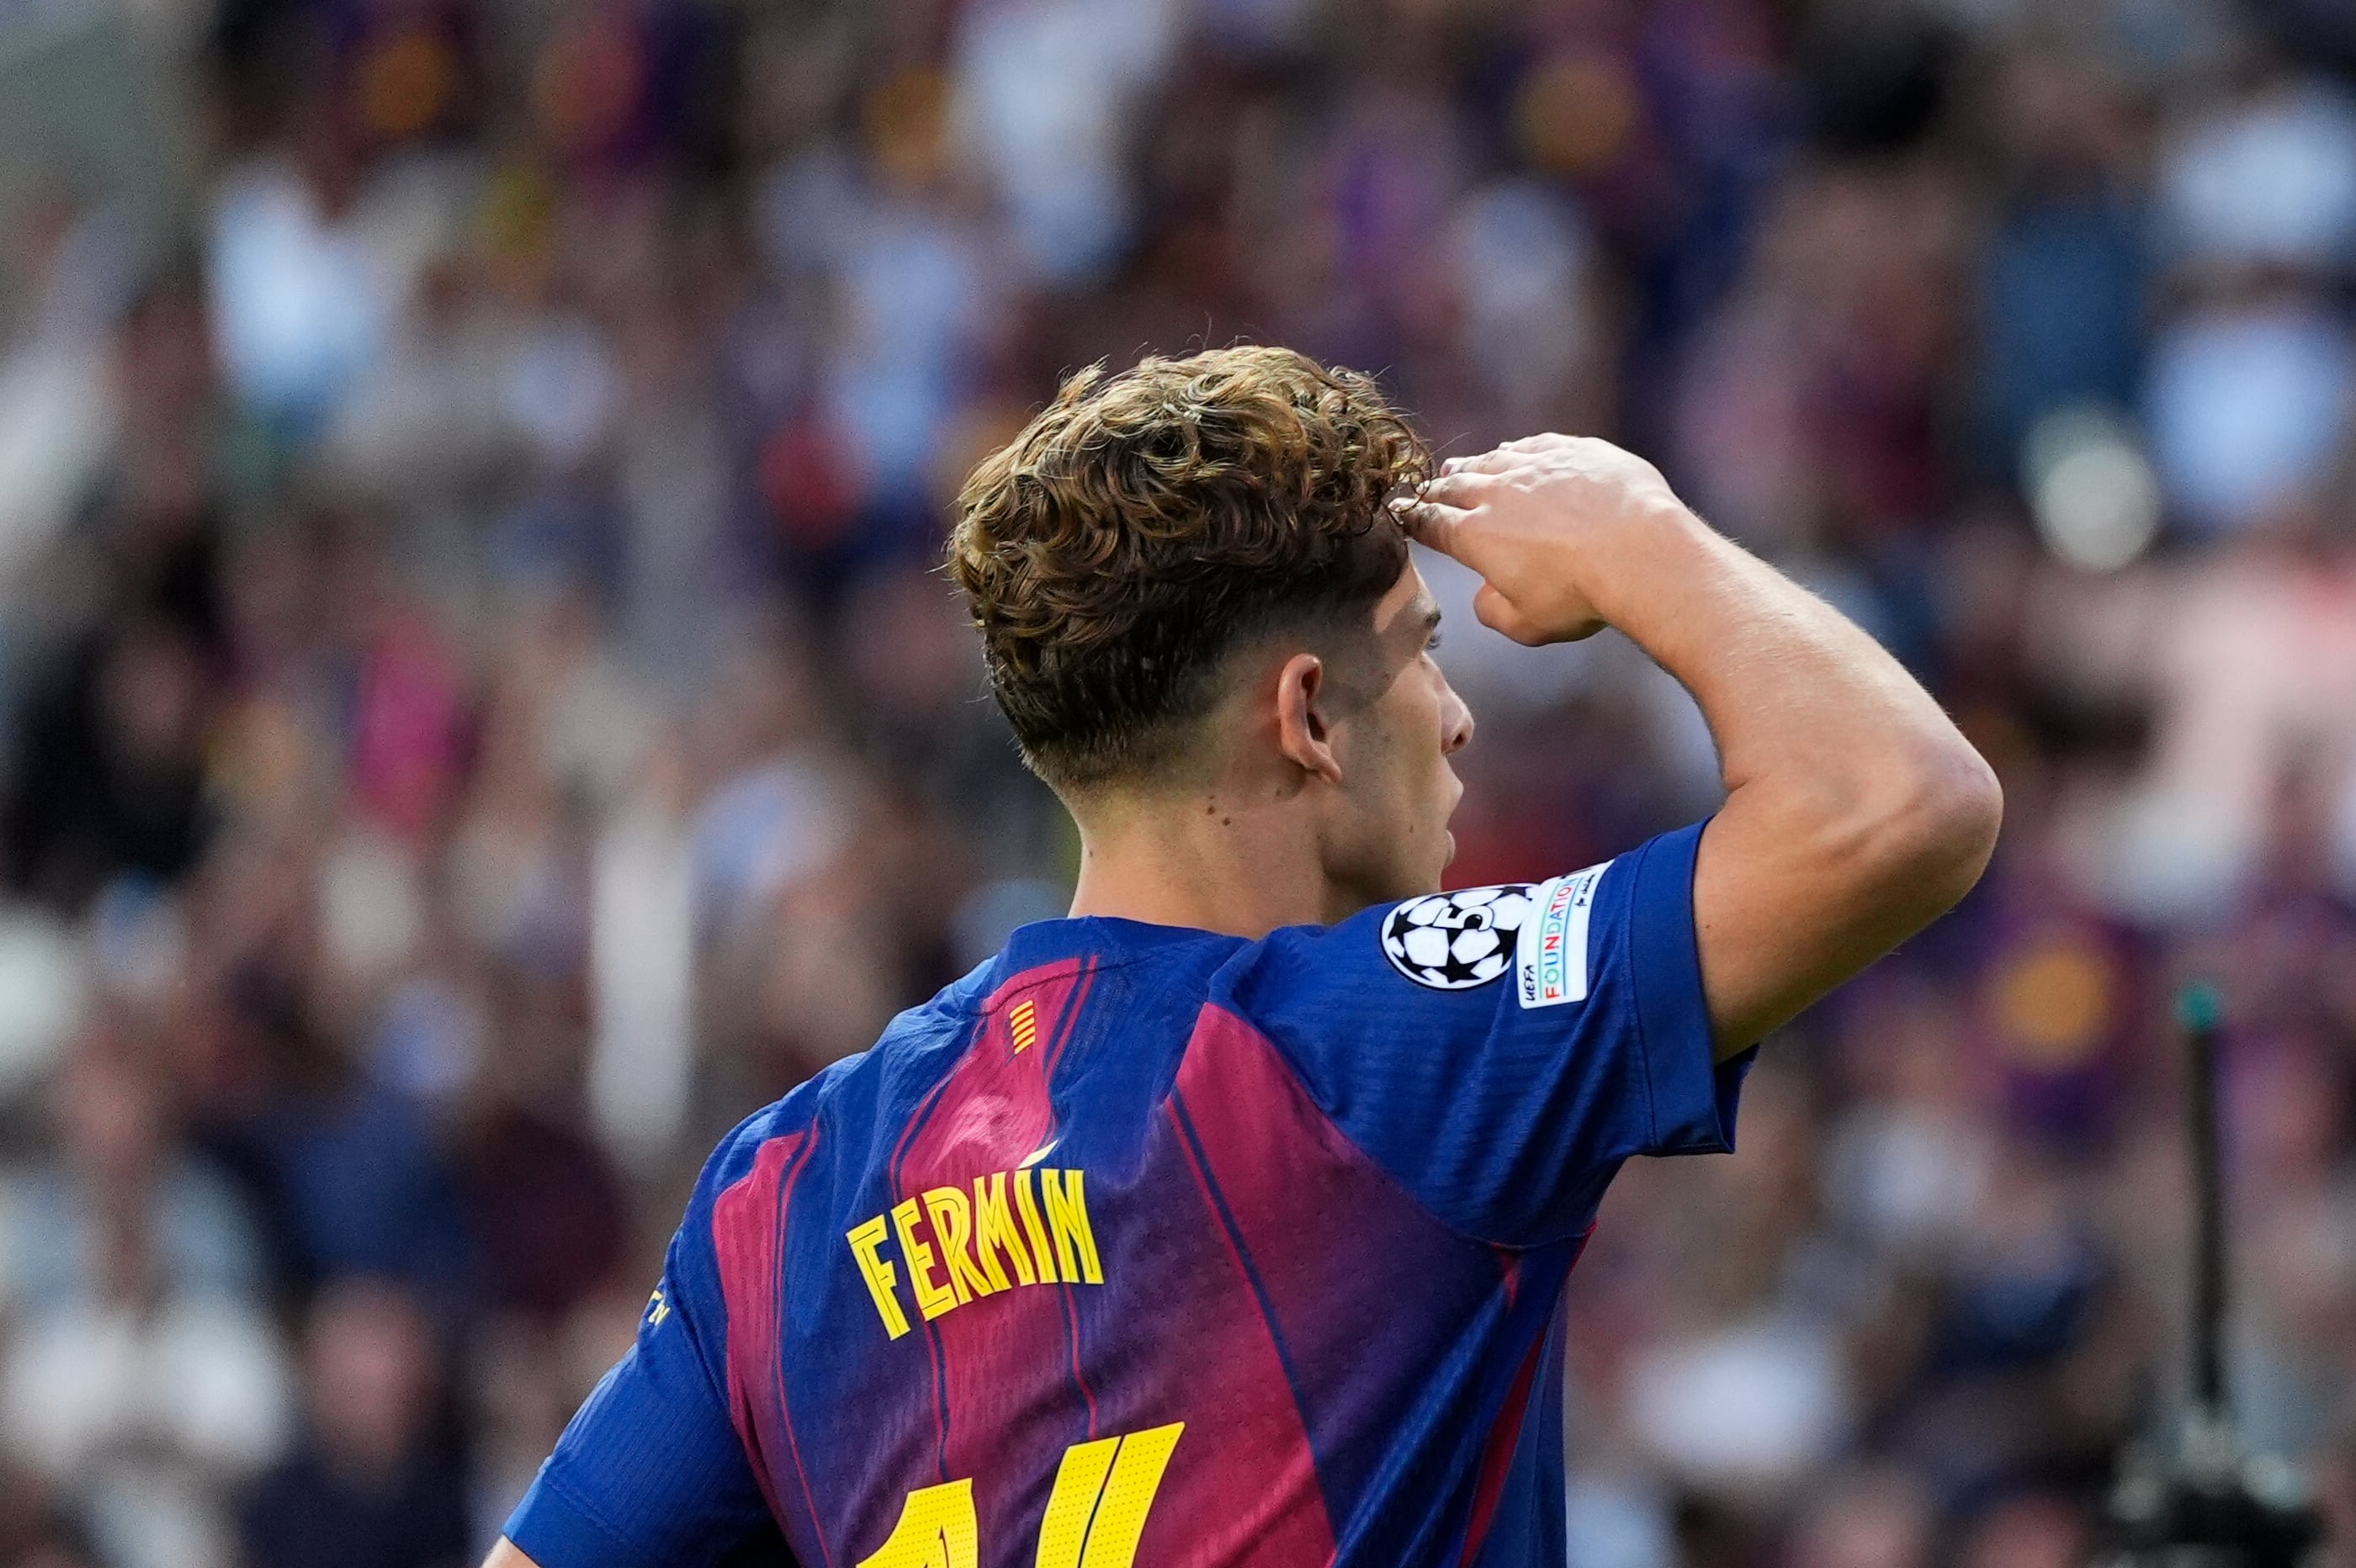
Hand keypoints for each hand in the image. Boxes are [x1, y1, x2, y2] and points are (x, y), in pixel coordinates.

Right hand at [1392, 434, 1693, 645]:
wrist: (1640, 553)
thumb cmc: (1580, 596)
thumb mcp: (1525, 625)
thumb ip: (1492, 609)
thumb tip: (1486, 592)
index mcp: (1475, 536)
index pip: (1431, 523)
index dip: (1413, 518)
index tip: (1401, 513)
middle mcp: (1497, 493)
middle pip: (1455, 486)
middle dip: (1436, 490)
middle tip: (1425, 490)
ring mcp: (1536, 466)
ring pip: (1492, 460)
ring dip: (1471, 466)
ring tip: (1459, 468)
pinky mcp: (1574, 451)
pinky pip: (1534, 444)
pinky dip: (1516, 449)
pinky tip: (1514, 450)